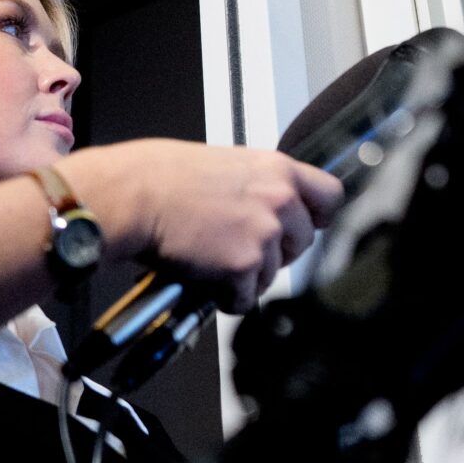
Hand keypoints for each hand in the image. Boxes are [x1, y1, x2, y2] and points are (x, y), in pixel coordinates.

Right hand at [66, 140, 344, 310]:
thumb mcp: (225, 165)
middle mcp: (280, 199)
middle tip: (237, 249)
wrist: (134, 196)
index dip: (316, 216)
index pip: (329, 196)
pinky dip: (225, 297)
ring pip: (272, 274)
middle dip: (273, 253)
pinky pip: (246, 297)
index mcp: (277, 169)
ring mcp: (265, 233)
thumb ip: (256, 186)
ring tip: (211, 261)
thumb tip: (266, 207)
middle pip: (302, 242)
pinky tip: (203, 278)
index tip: (307, 225)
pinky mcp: (244, 264)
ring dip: (245, 277)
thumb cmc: (162, 176)